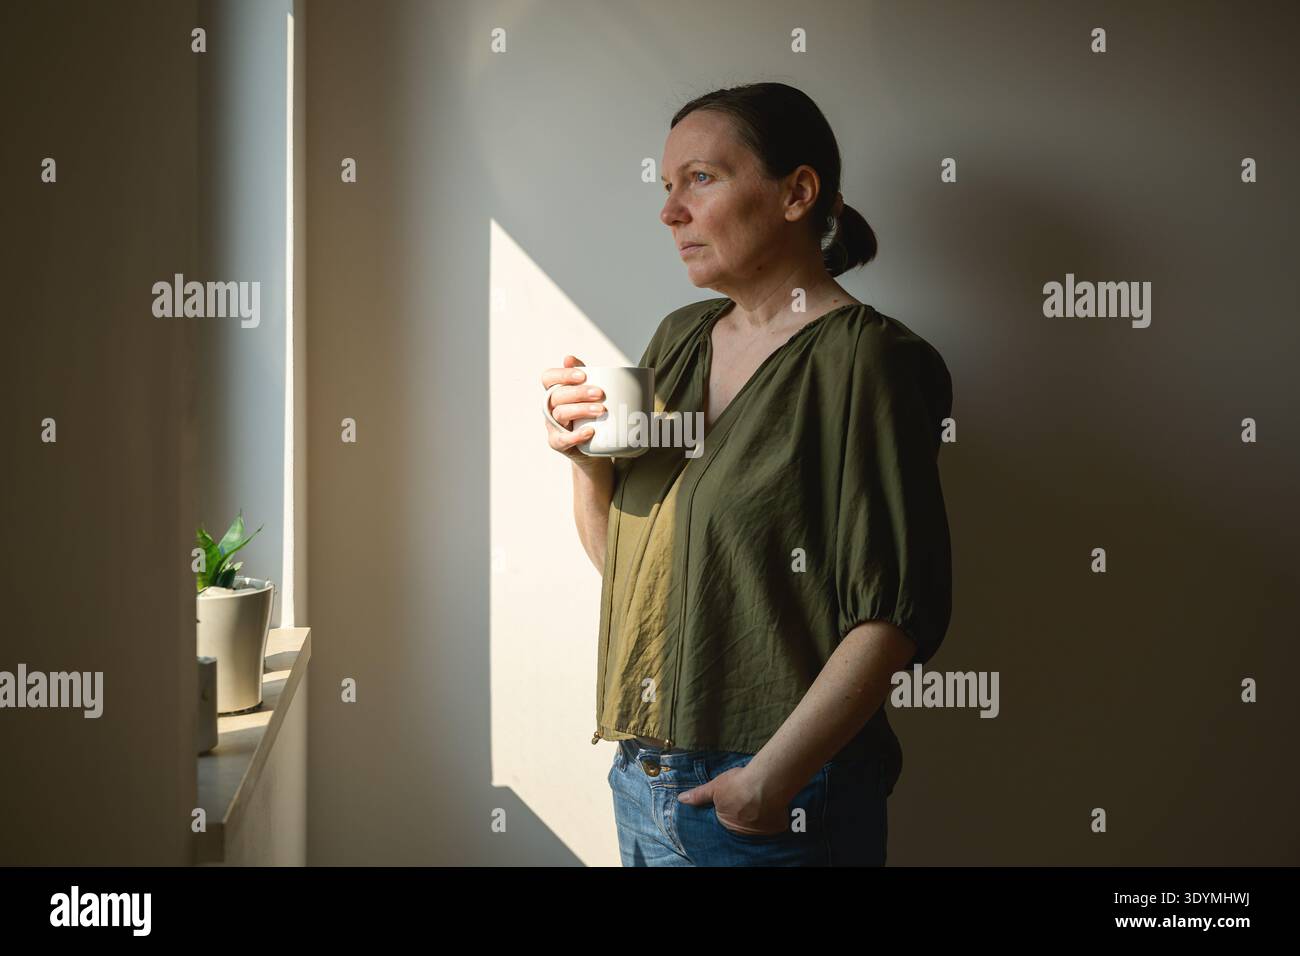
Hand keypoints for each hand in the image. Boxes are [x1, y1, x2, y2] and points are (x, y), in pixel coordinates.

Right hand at [541, 356, 606, 463]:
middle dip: (579, 393)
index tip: (583, 375)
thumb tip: (568, 358)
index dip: (563, 375)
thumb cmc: (589, 414)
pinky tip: (590, 431)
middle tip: (600, 393)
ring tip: (601, 410)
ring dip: (581, 410)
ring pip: (561, 413)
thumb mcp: (589, 393)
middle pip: (557, 395)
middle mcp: (550, 407)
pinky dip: (576, 435)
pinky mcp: (557, 442)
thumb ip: (584, 375)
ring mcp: (552, 425)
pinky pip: (562, 439)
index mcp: (555, 391)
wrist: (594, 445)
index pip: (548, 377)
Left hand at [676, 764, 790, 836]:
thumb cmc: (738, 784)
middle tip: (749, 797)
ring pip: (759, 823)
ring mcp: (760, 831)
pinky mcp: (776, 827)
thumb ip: (699, 795)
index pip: (726, 817)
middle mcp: (742, 830)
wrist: (765, 783)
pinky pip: (774, 824)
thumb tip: (681, 799)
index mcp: (726, 822)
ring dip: (759, 814)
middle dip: (744, 812)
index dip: (730, 807)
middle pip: (742, 822)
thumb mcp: (715, 786)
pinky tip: (774, 805)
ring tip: (761, 799)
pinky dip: (774, 817)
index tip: (736, 800)